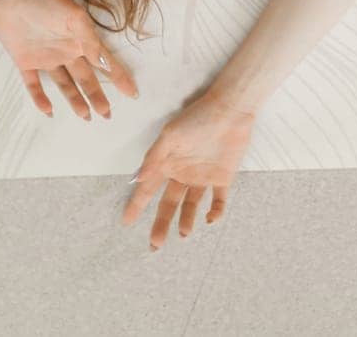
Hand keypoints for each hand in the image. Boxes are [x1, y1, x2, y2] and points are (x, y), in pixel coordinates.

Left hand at [0, 0, 138, 118]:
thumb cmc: (49, 2)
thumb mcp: (75, 19)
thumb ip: (90, 42)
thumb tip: (106, 64)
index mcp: (81, 41)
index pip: (104, 63)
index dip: (119, 77)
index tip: (132, 93)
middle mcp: (67, 52)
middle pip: (85, 79)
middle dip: (97, 96)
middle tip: (107, 114)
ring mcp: (46, 58)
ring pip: (64, 84)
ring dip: (74, 100)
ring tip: (86, 116)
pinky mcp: (25, 61)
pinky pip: (33, 84)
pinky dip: (40, 98)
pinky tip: (48, 111)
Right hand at [123, 89, 256, 248]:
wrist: (230, 110)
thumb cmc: (197, 119)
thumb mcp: (170, 136)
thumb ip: (154, 158)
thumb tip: (137, 179)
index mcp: (167, 164)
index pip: (148, 189)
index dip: (136, 205)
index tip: (126, 221)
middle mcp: (183, 174)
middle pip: (169, 204)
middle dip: (161, 224)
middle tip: (155, 245)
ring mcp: (203, 177)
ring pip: (191, 206)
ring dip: (186, 221)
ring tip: (183, 234)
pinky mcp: (223, 178)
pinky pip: (218, 200)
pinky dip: (215, 212)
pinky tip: (210, 219)